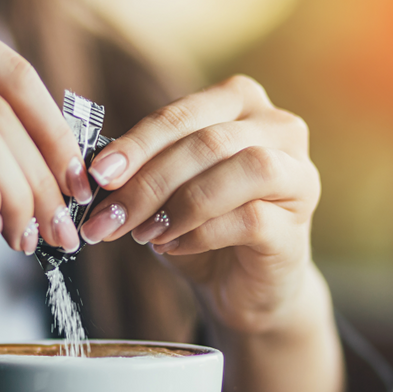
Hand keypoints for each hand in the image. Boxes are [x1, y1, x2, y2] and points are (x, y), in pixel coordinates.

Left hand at [79, 75, 320, 332]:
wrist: (241, 288)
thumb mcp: (164, 190)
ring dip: (180, 204)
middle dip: (149, 181)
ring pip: (241, 170)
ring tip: (143, 233)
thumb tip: (94, 172)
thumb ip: (140, 170)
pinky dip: (201, 233)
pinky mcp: (297, 225)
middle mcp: (279, 129)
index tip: (96, 176)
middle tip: (108, 217)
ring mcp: (298, 175)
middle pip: (208, 142)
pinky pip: (250, 218)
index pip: (183, 115)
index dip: (137, 144)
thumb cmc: (201, 227)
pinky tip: (171, 247)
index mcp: (241, 104)